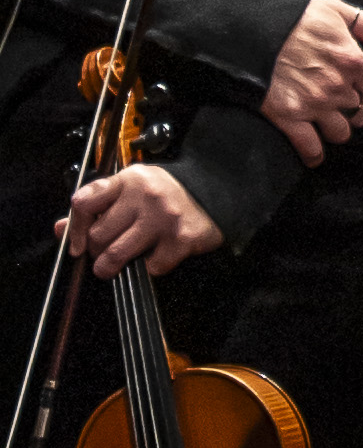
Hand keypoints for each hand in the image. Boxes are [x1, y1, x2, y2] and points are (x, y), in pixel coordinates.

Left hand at [63, 164, 223, 279]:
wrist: (215, 193)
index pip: (84, 203)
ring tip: (113, 267)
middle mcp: (145, 196)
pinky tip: (155, 257)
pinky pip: (151, 266)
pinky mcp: (180, 239)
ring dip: (110, 266)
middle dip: (97, 250)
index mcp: (128, 180)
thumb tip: (62, 228)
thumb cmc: (167, 194)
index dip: (74, 228)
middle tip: (105, 253)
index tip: (76, 244)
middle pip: (98, 235)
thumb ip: (97, 207)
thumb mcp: (130, 190)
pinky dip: (150, 268)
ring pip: (116, 254)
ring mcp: (163, 218)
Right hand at [264, 0, 362, 162]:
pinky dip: (313, 154)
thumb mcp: (337, 11)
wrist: (251, 30)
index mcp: (352, 61)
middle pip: (359, 114)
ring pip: (340, 133)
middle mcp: (338, 86)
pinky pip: (311, 148)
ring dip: (335, 130)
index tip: (358, 92)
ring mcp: (314, 104)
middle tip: (338, 106)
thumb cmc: (295, 17)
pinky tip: (313, 156)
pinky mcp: (290, 117)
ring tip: (325, 123)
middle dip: (351, 112)